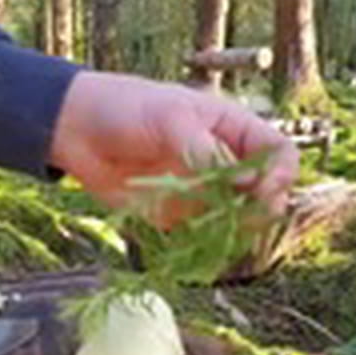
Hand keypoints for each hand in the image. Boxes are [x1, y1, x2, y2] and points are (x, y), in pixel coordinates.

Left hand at [48, 71, 299, 228]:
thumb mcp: (170, 119)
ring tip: (221, 235)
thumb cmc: (125, 109)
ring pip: (239, 220)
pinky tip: (197, 246)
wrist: (75, 131)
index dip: (280, 174)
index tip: (262, 190)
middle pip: (266, 193)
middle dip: (263, 210)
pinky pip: (203, 237)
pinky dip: (205, 246)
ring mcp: (203, 191)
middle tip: (248, 221)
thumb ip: (206, 151)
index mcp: (231, 129)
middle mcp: (224, 162)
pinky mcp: (178, 216)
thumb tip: (245, 184)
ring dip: (236, 232)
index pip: (278, 153)